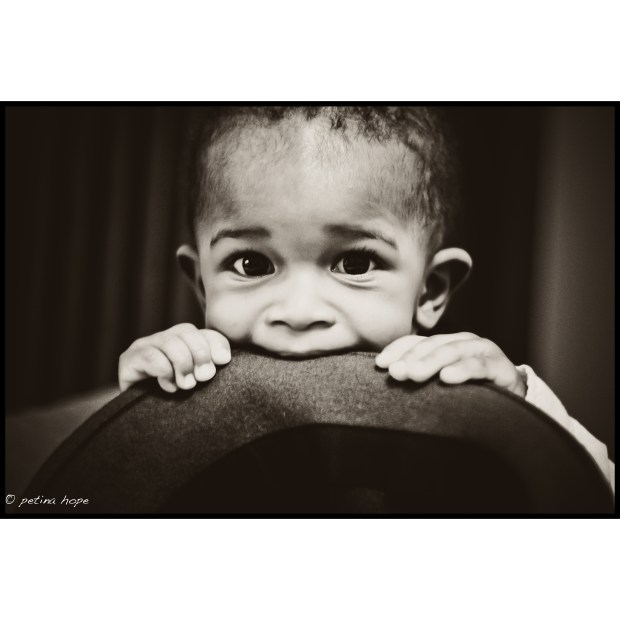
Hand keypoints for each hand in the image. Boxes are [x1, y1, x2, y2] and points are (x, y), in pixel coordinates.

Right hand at [118, 323, 230, 392]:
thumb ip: (208, 369)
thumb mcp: (196, 384)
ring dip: (183, 363)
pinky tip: (170, 388)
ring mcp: (144, 347)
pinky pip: (150, 356)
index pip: (203, 332)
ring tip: (188, 385)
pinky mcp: (128, 360)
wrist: (139, 422)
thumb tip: (224, 358)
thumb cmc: (173, 403)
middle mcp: (164, 340)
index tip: (224, 361)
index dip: (216, 343)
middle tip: (205, 377)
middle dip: (200, 352)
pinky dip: (164, 371)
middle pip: (186, 330)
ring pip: (168, 341)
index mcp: (183, 343)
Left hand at [375, 332, 526, 396]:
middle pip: (433, 346)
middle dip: (412, 358)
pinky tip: (447, 378)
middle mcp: (463, 342)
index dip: (398, 350)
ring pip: (453, 352)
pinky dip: (462, 370)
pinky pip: (479, 366)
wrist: (515, 406)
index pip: (417, 342)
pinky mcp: (501, 367)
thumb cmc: (472, 394)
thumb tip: (389, 378)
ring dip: (431, 362)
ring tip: (414, 374)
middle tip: (396, 373)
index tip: (380, 364)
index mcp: (446, 344)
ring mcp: (483, 351)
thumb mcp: (442, 384)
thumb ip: (421, 377)